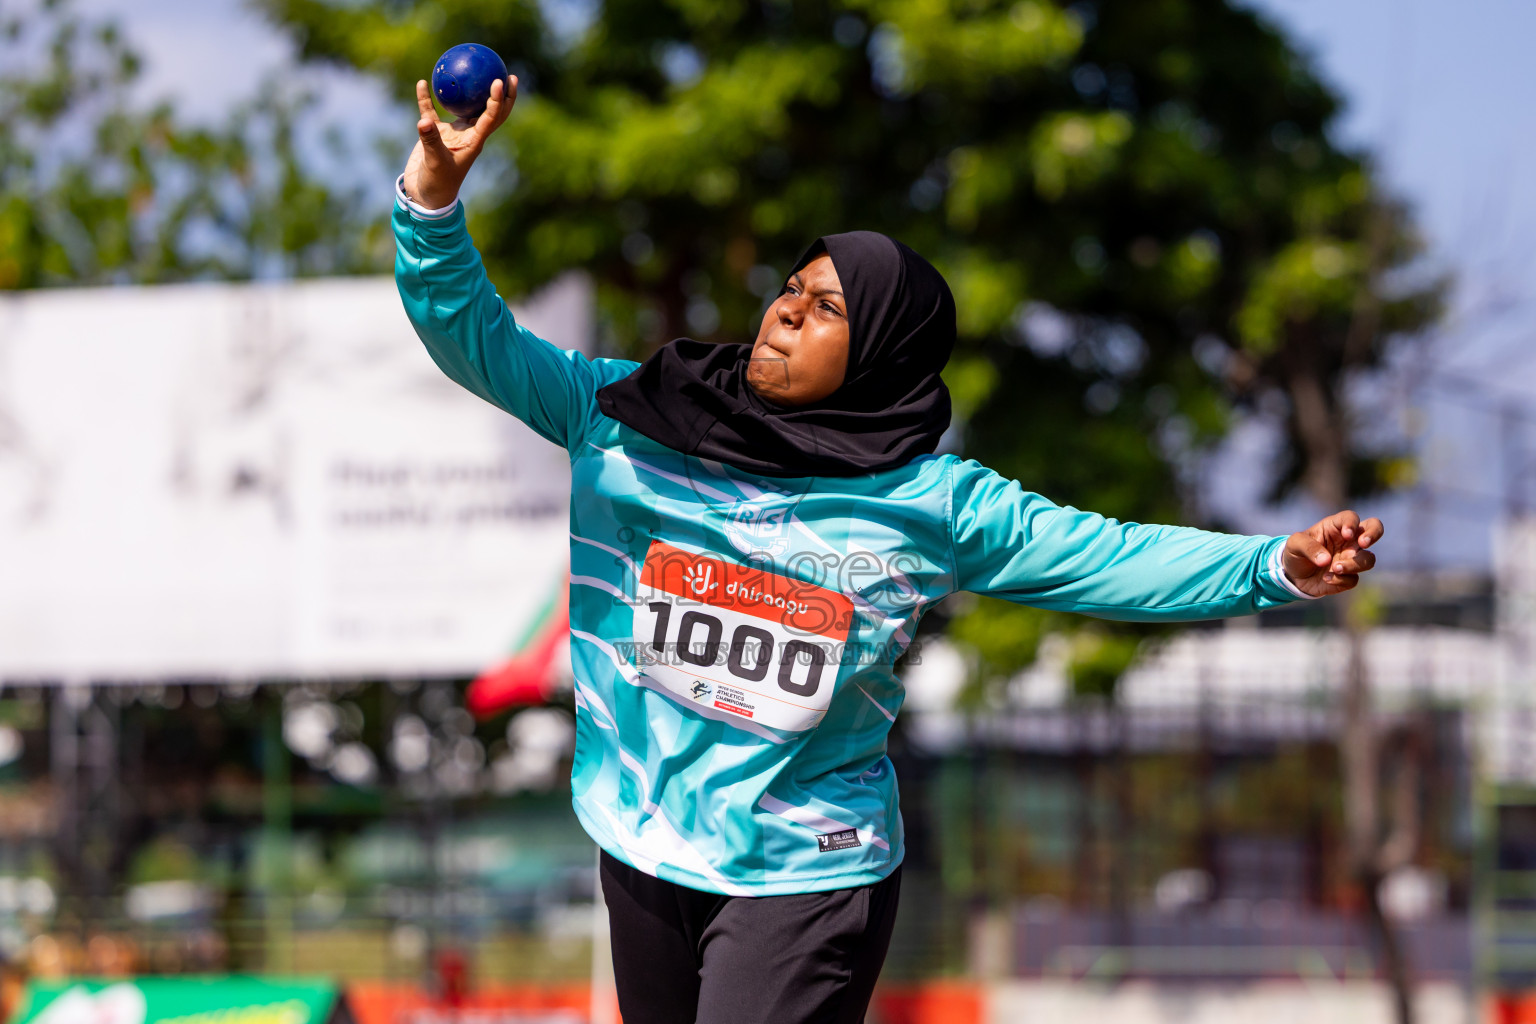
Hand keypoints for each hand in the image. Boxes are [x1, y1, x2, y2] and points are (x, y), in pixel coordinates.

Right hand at [401, 75, 516, 209]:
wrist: (425, 194)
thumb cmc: (437, 183)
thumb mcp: (435, 162)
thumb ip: (431, 141)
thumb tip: (424, 121)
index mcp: (475, 141)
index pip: (491, 118)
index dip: (498, 100)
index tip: (500, 81)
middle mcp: (468, 134)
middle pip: (490, 111)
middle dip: (502, 94)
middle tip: (505, 72)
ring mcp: (454, 133)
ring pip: (466, 107)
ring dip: (472, 90)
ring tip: (476, 69)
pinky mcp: (437, 133)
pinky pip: (432, 111)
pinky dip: (428, 98)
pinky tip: (424, 82)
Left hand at [1281, 510, 1383, 596]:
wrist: (1292, 575)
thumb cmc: (1296, 552)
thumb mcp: (1294, 544)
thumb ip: (1308, 547)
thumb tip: (1326, 560)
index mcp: (1335, 527)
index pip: (1351, 517)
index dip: (1352, 523)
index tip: (1347, 534)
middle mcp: (1349, 541)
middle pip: (1375, 529)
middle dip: (1374, 534)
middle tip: (1363, 543)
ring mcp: (1351, 559)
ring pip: (1368, 559)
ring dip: (1354, 564)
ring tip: (1335, 567)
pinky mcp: (1348, 576)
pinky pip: (1354, 579)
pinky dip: (1341, 580)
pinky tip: (1326, 579)